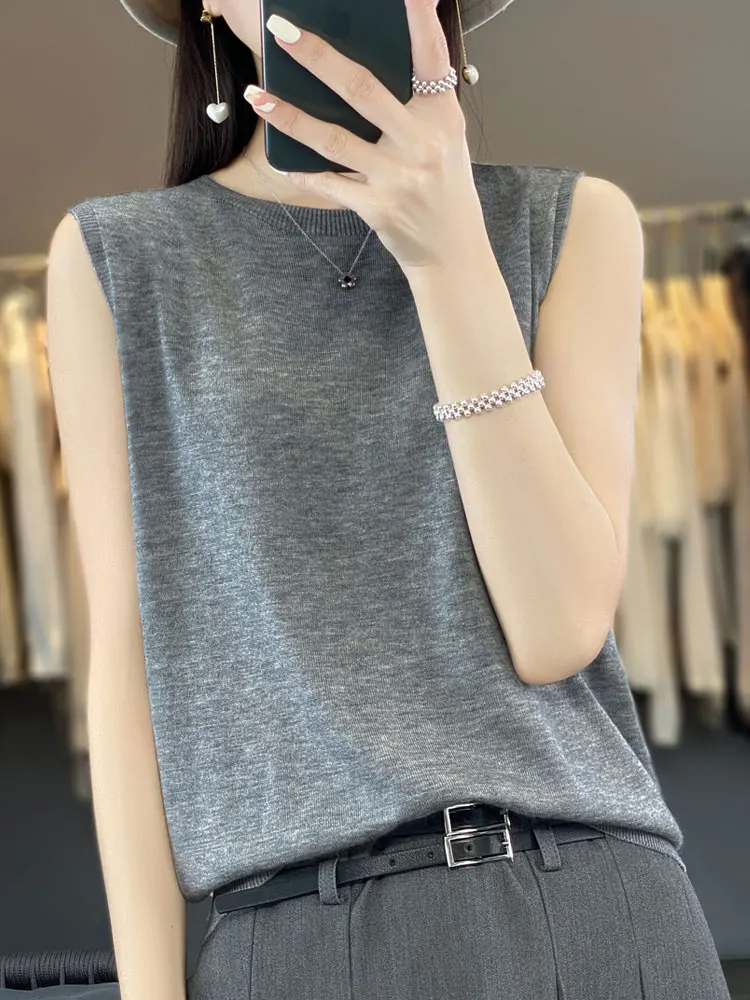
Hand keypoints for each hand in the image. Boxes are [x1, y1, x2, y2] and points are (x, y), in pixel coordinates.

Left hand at [243, 0, 489, 273]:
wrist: (453, 254)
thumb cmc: (445, 190)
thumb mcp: (447, 140)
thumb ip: (419, 101)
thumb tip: (372, 64)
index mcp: (443, 118)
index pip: (432, 58)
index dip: (419, 19)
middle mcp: (423, 145)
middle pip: (363, 90)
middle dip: (319, 57)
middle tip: (282, 29)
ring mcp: (399, 179)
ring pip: (334, 139)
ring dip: (290, 116)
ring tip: (257, 95)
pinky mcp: (378, 209)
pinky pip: (330, 184)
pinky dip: (302, 171)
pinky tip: (279, 159)